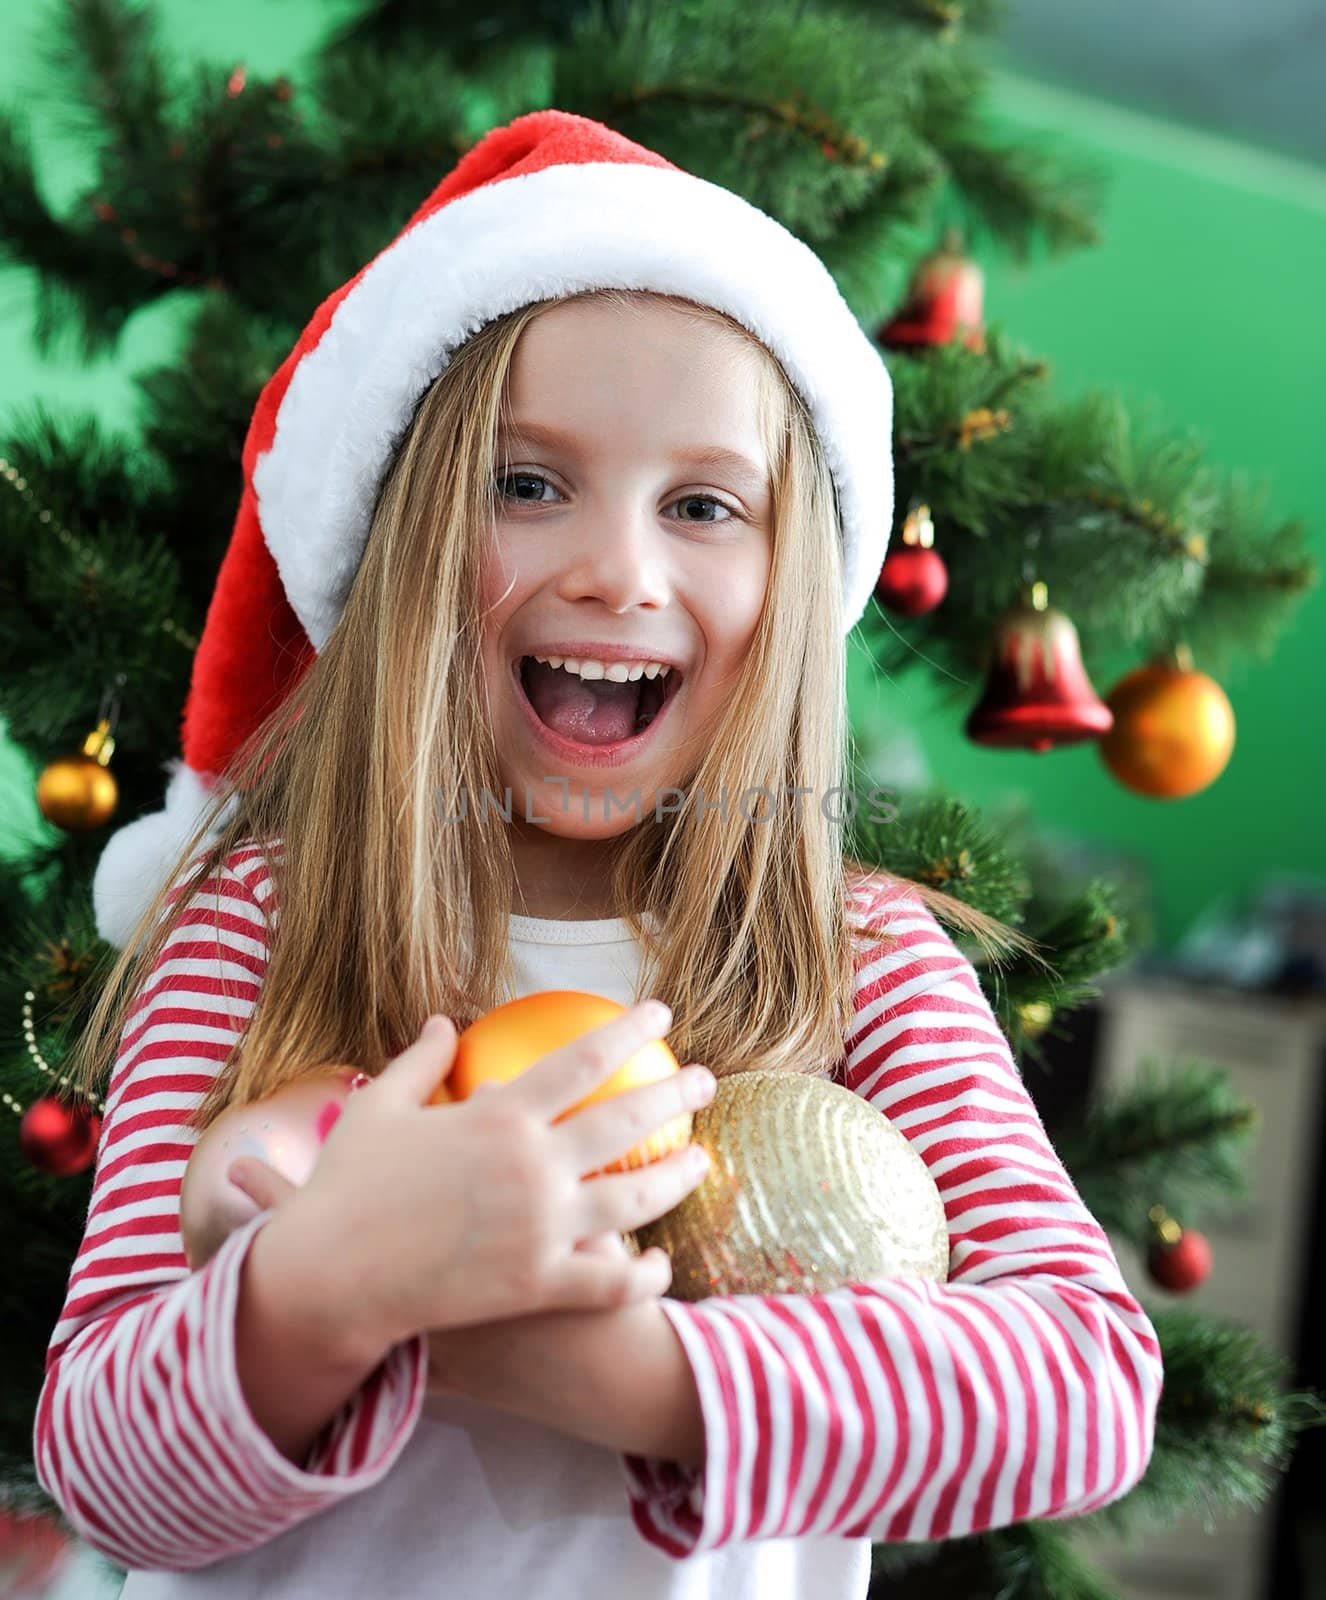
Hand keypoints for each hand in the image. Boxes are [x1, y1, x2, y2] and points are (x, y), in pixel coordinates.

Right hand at [228, 1005, 714, 1361]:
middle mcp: (532, 1167)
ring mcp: (541, 1229)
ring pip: (635, 1199)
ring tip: (704, 1160)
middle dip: (675, 1094)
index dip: (628, 1032)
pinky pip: (610, 1280)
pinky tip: (662, 1264)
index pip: (583, 1061)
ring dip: (679, 1177)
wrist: (329, 1280)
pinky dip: (644, 1273)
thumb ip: (418, 1062)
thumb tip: (441, 1021)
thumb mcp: (378, 1110)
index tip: (660, 1015)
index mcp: (499, 1117)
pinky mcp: (538, 1286)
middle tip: (706, 1082)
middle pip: (626, 1122)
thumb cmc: (347, 1189)